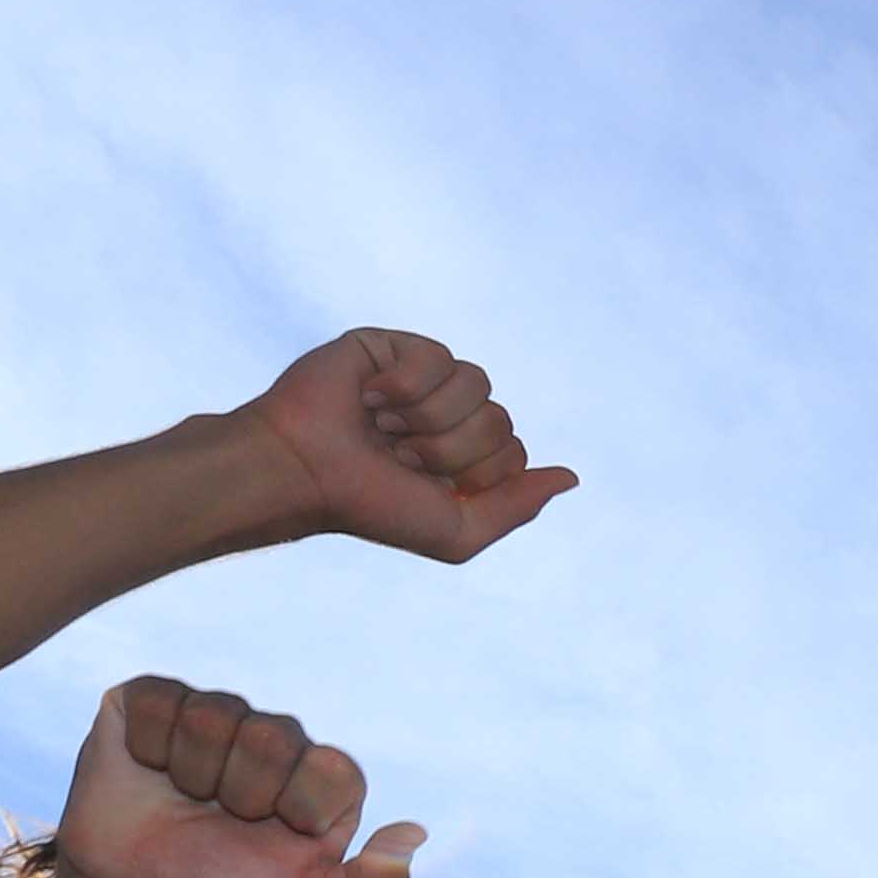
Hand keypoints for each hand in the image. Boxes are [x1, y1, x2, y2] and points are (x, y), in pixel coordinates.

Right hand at [53, 680, 420, 877]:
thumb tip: (415, 834)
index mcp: (322, 779)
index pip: (334, 766)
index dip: (299, 806)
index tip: (280, 834)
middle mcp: (275, 738)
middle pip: (272, 738)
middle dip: (243, 795)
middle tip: (225, 820)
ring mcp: (216, 714)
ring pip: (214, 718)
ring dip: (195, 775)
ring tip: (188, 800)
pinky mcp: (153, 701)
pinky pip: (159, 702)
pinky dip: (149, 749)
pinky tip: (151, 771)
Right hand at [239, 328, 575, 565]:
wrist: (306, 471)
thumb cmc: (372, 506)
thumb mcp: (457, 531)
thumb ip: (518, 507)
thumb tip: (571, 477)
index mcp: (464, 459)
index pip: (514, 455)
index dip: (477, 474)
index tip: (425, 484)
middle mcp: (448, 418)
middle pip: (501, 422)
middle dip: (452, 450)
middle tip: (399, 456)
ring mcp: (423, 380)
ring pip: (479, 385)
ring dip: (431, 418)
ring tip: (384, 428)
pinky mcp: (394, 347)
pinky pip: (441, 357)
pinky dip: (409, 386)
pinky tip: (371, 397)